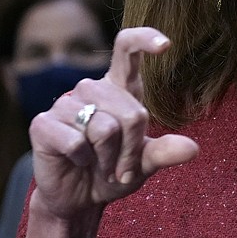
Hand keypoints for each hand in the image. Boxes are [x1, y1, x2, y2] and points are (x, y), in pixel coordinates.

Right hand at [28, 27, 199, 219]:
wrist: (79, 198)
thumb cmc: (114, 171)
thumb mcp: (144, 163)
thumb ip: (165, 152)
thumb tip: (193, 149)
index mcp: (119, 87)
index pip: (127, 48)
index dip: (144, 39)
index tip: (165, 45)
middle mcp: (91, 88)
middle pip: (130, 112)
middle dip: (132, 148)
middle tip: (121, 167)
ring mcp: (65, 104)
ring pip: (104, 128)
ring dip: (108, 157)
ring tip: (99, 164)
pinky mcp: (43, 124)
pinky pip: (76, 142)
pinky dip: (82, 160)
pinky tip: (76, 162)